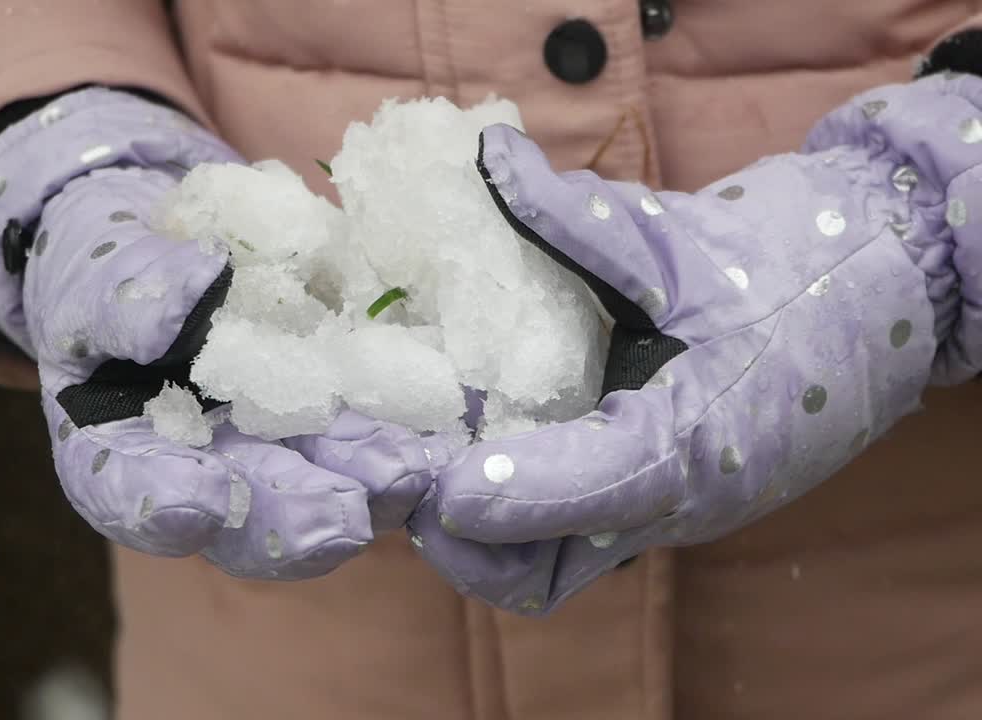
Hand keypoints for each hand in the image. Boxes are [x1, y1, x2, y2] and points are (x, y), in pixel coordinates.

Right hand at [0, 88, 440, 578]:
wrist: (171, 238)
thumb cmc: (105, 268)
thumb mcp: (96, 274)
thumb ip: (127, 299)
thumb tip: (189, 300)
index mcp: (124, 456)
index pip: (130, 496)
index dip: (162, 507)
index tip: (199, 502)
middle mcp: (207, 473)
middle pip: (244, 518)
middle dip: (296, 519)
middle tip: (342, 518)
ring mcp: (277, 450)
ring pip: (323, 490)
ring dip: (369, 488)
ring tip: (409, 472)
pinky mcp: (335, 417)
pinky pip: (373, 436)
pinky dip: (406, 436)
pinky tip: (441, 431)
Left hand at [410, 74, 981, 611]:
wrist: (880, 289)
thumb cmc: (792, 265)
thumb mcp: (680, 240)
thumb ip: (577, 215)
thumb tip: (488, 158)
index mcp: (698, 439)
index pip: (594, 492)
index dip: (511, 496)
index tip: (438, 485)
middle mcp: (678, 499)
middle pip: (548, 568)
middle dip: (464, 538)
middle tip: (396, 475)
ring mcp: (668, 509)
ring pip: (554, 563)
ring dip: (478, 533)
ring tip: (415, 465)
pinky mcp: (658, 496)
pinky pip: (573, 534)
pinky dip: (513, 510)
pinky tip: (468, 450)